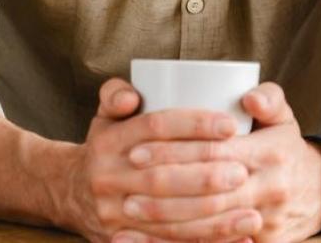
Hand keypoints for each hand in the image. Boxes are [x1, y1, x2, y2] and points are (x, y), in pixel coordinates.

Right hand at [59, 78, 252, 242]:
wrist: (68, 192)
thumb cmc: (108, 143)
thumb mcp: (106, 113)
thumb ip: (117, 93)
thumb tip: (132, 96)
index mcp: (109, 141)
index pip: (156, 127)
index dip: (195, 125)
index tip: (231, 126)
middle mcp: (107, 177)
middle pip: (162, 178)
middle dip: (205, 177)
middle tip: (243, 172)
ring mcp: (112, 213)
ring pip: (166, 219)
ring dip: (212, 221)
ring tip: (252, 215)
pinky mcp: (121, 240)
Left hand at [113, 82, 320, 242]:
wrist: (320, 191)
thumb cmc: (286, 150)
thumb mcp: (284, 118)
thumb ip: (269, 98)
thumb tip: (249, 96)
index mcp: (271, 151)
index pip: (214, 151)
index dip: (174, 151)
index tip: (137, 149)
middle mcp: (270, 186)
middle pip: (206, 190)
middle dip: (162, 188)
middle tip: (126, 183)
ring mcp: (267, 219)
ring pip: (207, 223)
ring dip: (164, 219)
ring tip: (128, 210)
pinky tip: (149, 242)